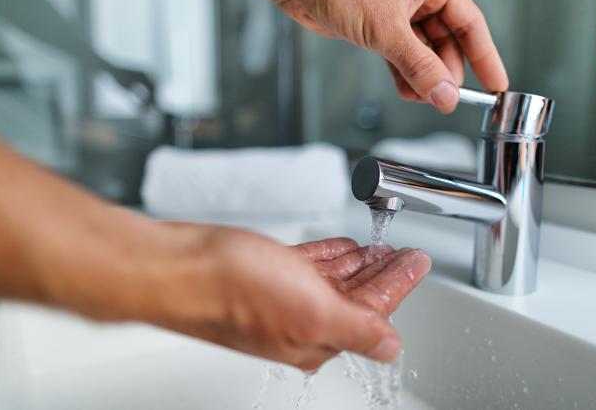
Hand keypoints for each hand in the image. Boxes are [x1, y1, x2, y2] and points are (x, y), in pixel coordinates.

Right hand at [123, 226, 430, 370]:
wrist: (177, 267)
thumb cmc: (232, 291)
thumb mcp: (311, 312)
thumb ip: (357, 329)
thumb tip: (390, 348)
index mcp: (315, 338)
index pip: (373, 312)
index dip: (400, 284)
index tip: (418, 262)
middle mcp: (299, 321)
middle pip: (356, 296)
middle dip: (384, 274)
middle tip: (406, 253)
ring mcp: (280, 296)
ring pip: (333, 280)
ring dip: (360, 264)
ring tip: (381, 247)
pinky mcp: (263, 273)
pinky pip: (307, 264)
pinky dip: (329, 256)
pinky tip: (342, 248)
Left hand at [173, 0, 507, 111]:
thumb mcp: (387, 28)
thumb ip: (419, 65)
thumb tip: (444, 93)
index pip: (470, 23)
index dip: (485, 56)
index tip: (496, 83)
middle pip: (446, 41)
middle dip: (445, 72)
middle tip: (444, 99)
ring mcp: (395, 9)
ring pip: (421, 50)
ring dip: (423, 77)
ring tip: (422, 98)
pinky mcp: (374, 24)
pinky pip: (399, 53)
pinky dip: (403, 73)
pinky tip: (407, 90)